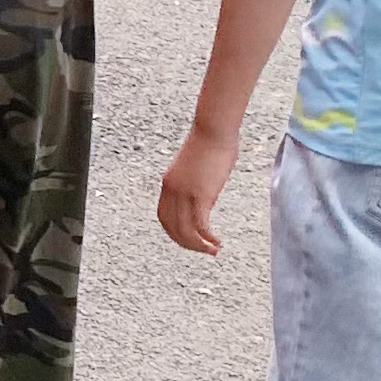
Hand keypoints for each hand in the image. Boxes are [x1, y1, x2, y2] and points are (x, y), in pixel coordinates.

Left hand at [159, 123, 238, 255]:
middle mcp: (172, 190)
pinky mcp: (201, 195)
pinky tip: (217, 243)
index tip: (189, 239)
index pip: (164, 216)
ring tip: (213, 251)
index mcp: (168, 183)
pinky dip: (207, 239)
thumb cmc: (209, 142)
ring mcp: (185, 193)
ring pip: (185, 231)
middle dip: (186, 243)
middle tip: (203, 250)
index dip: (174, 232)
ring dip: (198, 246)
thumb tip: (203, 190)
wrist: (213, 130)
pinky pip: (200, 226)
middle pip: (172, 227)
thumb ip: (194, 181)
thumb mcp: (194, 166)